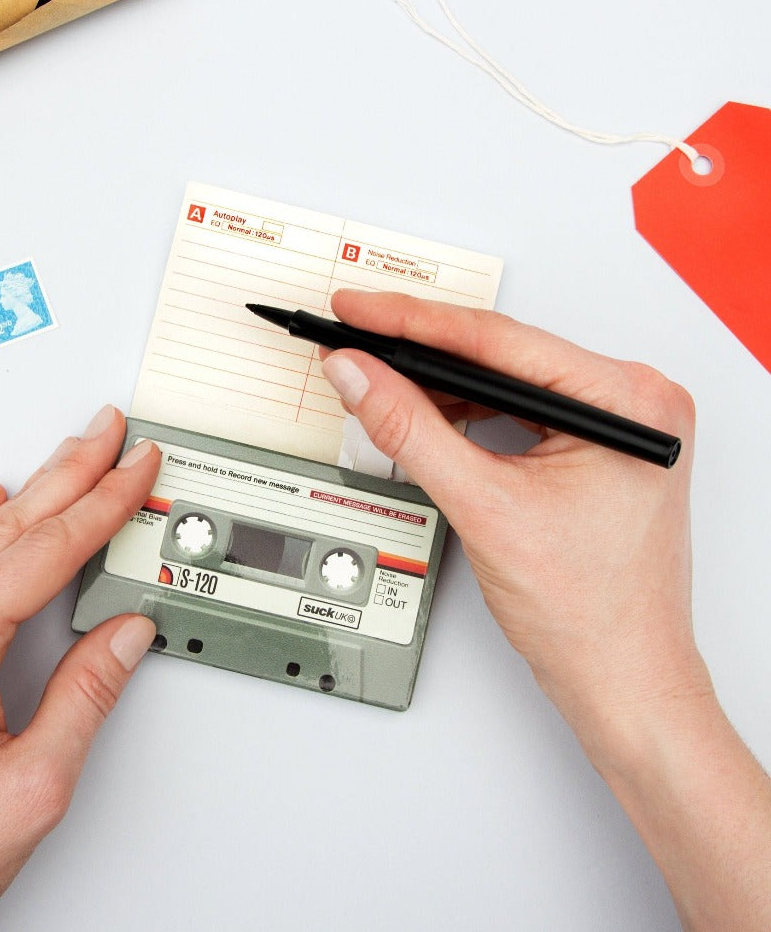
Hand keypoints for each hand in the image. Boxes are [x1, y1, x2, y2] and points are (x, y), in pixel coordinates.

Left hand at [0, 406, 159, 931]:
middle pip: (7, 528)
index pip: (46, 552)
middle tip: (108, 431)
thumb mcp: (34, 782)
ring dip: (24, 495)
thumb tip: (126, 632)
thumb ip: (88, 693)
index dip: (103, 503)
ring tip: (62, 457)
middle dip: (68, 472)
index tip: (136, 467)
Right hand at [320, 289, 703, 724]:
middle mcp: (631, 401)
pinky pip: (519, 408)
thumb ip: (410, 429)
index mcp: (625, 400)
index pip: (497, 339)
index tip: (360, 310)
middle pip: (502, 353)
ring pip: (506, 380)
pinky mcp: (595, 445)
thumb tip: (361, 375)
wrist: (621, 678)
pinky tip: (424, 411)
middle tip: (357, 334)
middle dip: (421, 349)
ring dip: (440, 382)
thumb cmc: (591, 612)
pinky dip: (468, 411)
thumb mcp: (483, 506)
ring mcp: (615, 424)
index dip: (412, 322)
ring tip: (378, 375)